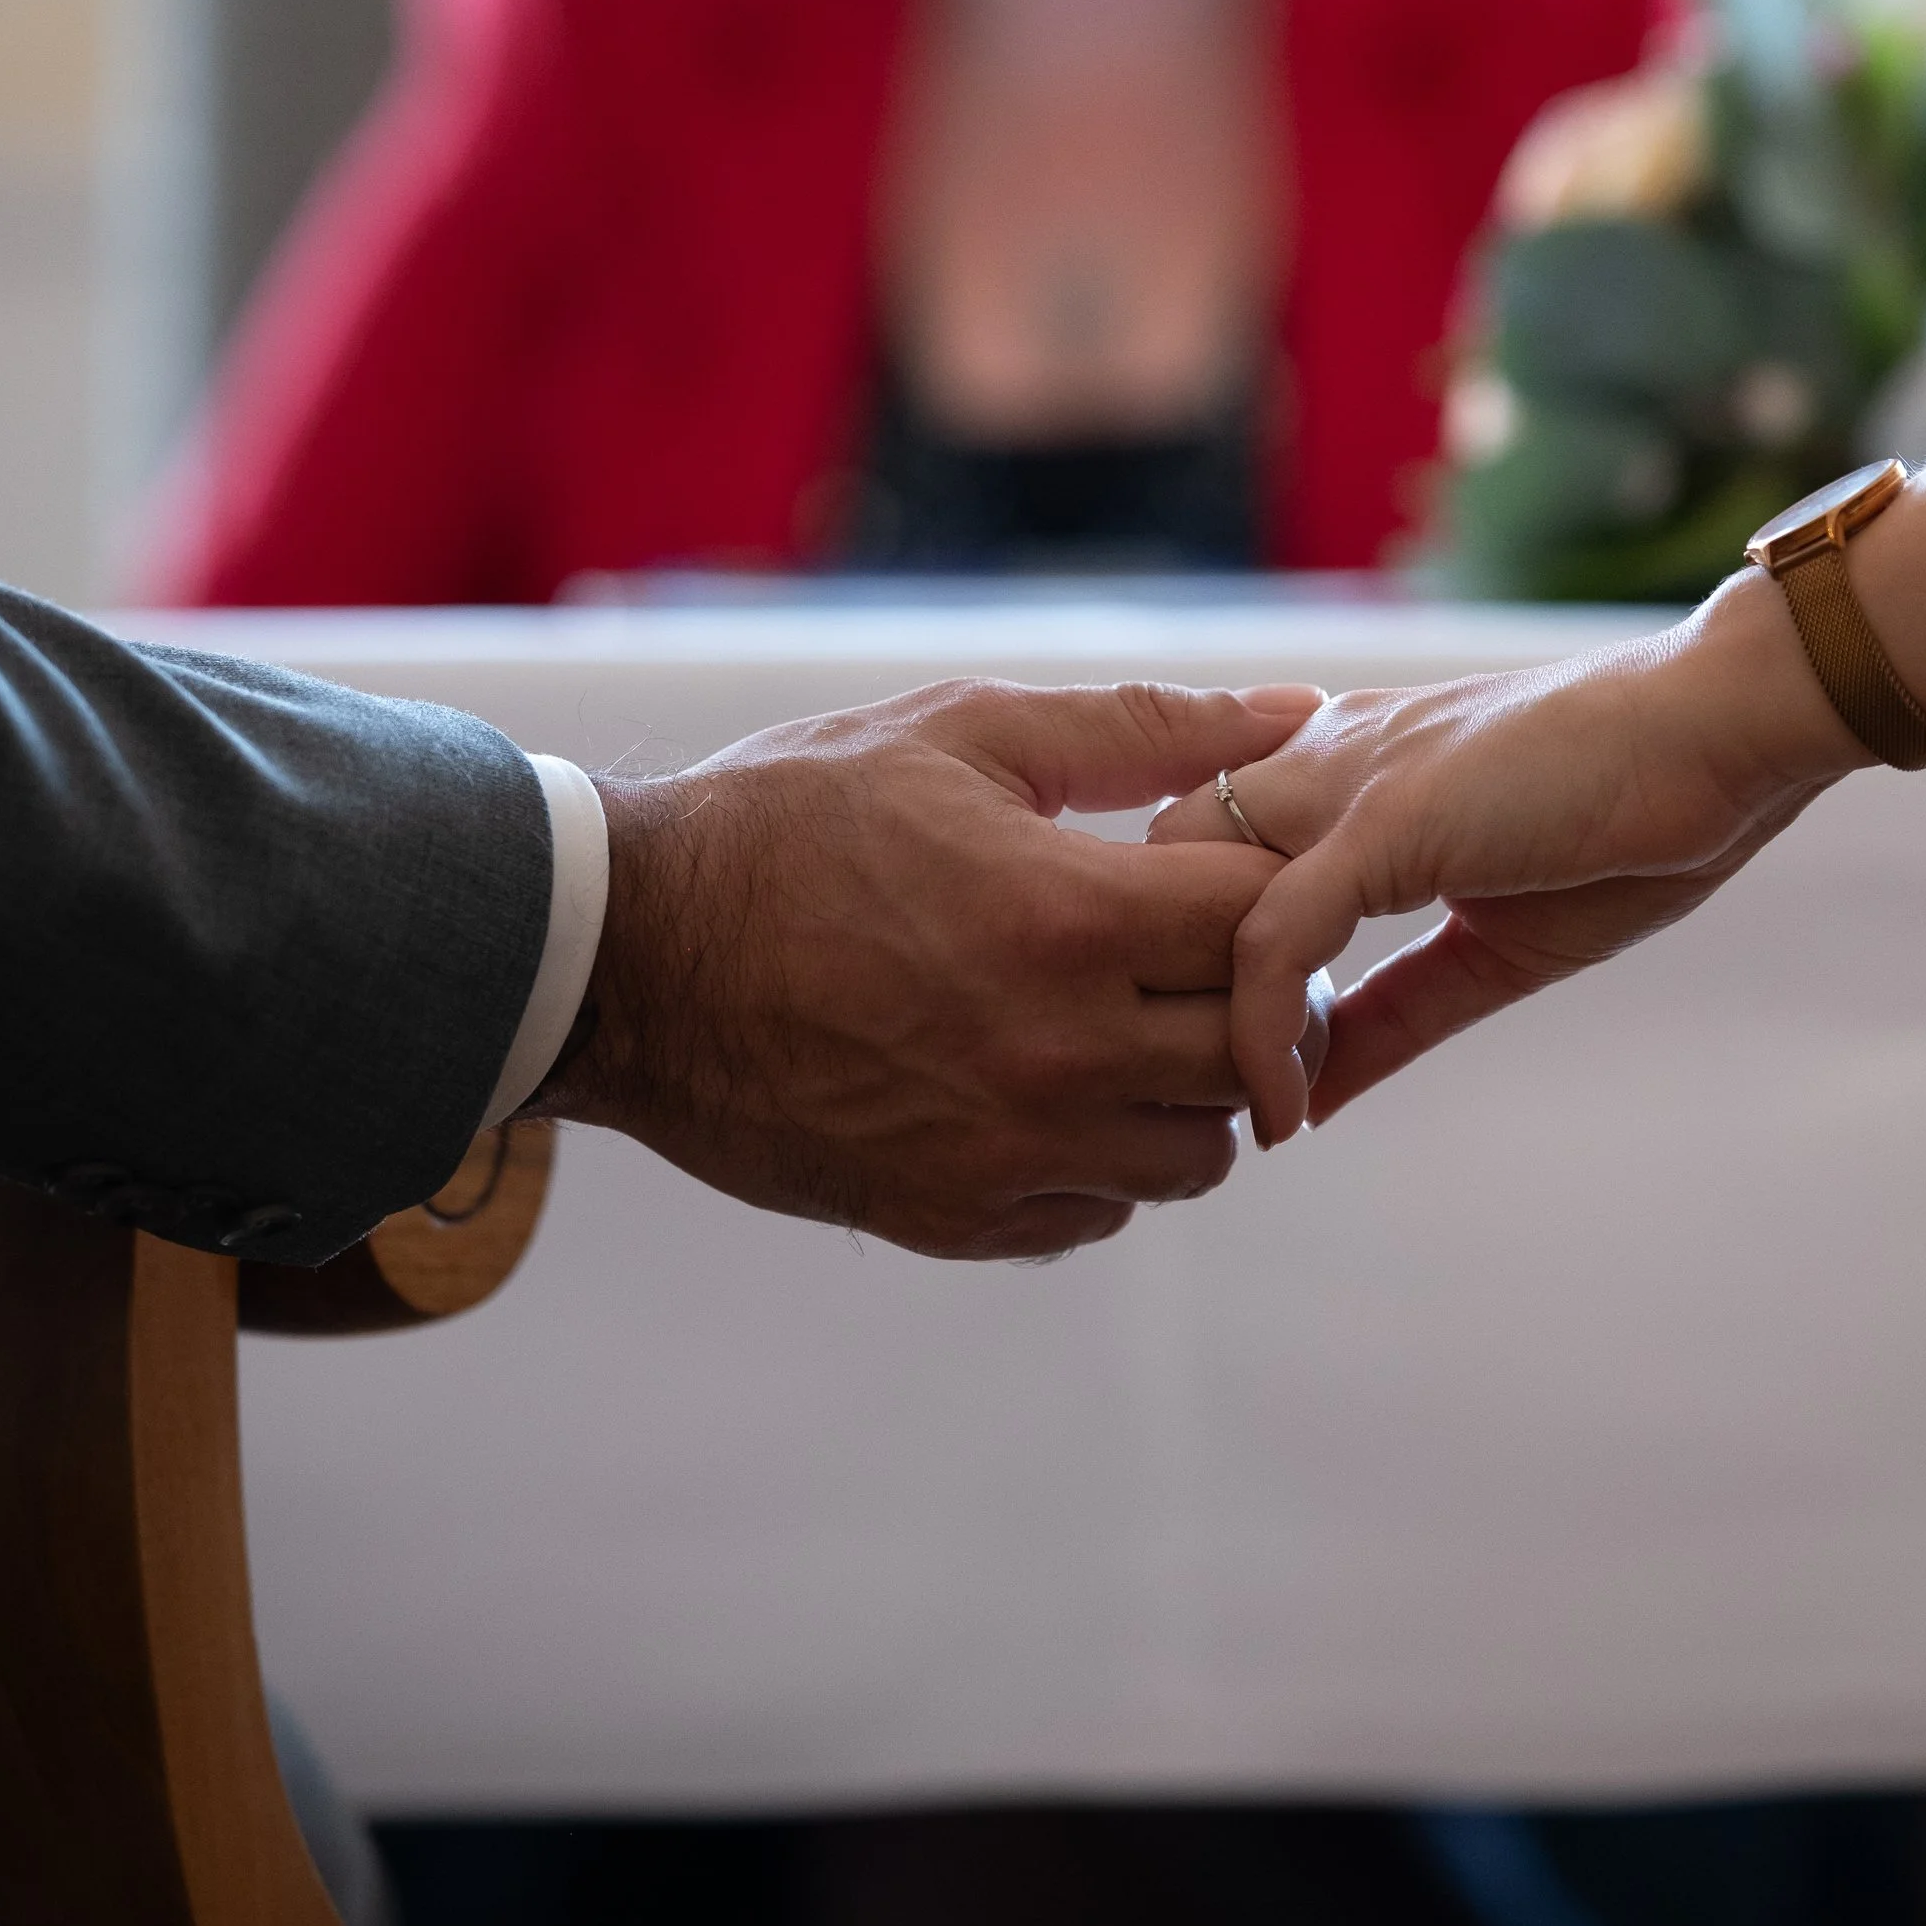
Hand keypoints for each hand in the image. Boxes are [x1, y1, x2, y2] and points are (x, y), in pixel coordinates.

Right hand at [540, 676, 1321, 1257]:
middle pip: (1255, 1052)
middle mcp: (1056, 1053)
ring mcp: (1007, 1150)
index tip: (1222, 870)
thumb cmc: (787, 822)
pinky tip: (1049, 1087)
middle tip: (1188, 950)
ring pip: (1196, 1153)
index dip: (1268, 889)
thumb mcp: (960, 735)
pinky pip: (1100, 1210)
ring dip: (1186, 1088)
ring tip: (1121, 1021)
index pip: (1266, 924)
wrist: (628, 958)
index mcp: (1068, 919)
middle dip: (1247, 994)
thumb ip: (1142, 728)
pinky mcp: (954, 1215)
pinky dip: (1104, 1158)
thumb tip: (1297, 710)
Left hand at [1150, 572, 1858, 1136]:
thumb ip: (1391, 1014)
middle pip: (1154, 863)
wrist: (1729, 731)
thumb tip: (1311, 1097)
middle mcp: (1319, 761)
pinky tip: (1282, 1109)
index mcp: (1342, 769)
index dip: (1183, 953)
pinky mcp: (1380, 823)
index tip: (1222, 1064)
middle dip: (1156, 978)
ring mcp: (1342, 784)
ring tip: (1238, 1112)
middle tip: (1203, 1094)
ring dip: (1191, 1014)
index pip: (1195, 847)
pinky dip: (1259, 1033)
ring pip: (1184, 893)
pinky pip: (1271, 938)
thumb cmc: (1636, 822)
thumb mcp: (1491, 946)